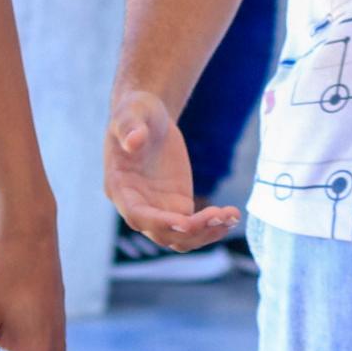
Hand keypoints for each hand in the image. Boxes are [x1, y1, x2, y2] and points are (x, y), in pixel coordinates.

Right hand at [105, 89, 242, 251]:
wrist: (149, 118)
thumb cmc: (136, 112)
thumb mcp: (132, 113)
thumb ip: (129, 127)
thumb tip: (133, 141)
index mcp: (119, 187)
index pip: (137, 215)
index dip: (160, 222)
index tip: (186, 223)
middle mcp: (137, 205)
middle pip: (161, 233)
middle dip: (190, 231)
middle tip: (219, 215)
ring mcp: (158, 209)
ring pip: (180, 238)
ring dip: (205, 234)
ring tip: (231, 217)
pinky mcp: (177, 206)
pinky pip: (193, 227)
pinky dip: (212, 226)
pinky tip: (232, 216)